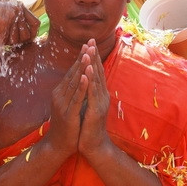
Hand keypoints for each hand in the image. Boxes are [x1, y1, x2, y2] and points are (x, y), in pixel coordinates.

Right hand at [0, 1, 38, 44]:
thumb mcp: (7, 7)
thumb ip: (18, 16)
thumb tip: (30, 33)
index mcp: (20, 6)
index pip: (36, 23)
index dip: (33, 33)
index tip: (29, 39)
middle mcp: (17, 12)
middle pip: (27, 34)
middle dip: (20, 40)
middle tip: (12, 39)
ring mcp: (10, 20)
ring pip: (17, 40)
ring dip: (10, 41)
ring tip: (2, 35)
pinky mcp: (2, 28)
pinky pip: (6, 42)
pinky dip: (1, 41)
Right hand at [47, 47, 90, 156]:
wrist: (58, 145)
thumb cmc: (66, 125)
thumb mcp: (68, 105)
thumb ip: (72, 92)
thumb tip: (79, 79)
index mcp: (60, 92)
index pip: (72, 72)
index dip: (80, 58)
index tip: (88, 45)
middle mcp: (59, 95)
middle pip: (73, 73)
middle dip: (82, 58)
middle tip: (89, 43)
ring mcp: (63, 104)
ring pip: (74, 83)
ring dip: (81, 68)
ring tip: (87, 54)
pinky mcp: (68, 114)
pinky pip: (76, 98)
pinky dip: (82, 86)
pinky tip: (87, 77)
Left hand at [75, 41, 110, 158]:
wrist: (93, 146)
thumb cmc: (88, 127)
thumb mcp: (87, 106)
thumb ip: (88, 94)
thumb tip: (84, 81)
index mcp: (99, 94)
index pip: (96, 72)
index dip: (93, 57)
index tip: (89, 42)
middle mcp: (102, 95)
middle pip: (98, 72)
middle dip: (94, 55)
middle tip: (91, 40)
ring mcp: (100, 103)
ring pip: (97, 80)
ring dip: (93, 64)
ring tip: (90, 50)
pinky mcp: (96, 110)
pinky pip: (93, 93)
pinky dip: (90, 81)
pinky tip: (87, 72)